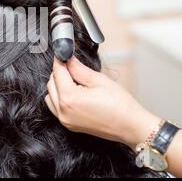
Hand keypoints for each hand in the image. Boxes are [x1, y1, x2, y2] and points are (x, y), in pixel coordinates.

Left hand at [45, 57, 160, 147]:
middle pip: (51, 84)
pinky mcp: (69, 124)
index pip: (58, 73)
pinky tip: (74, 93)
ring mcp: (65, 120)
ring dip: (58, 85)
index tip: (63, 54)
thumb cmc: (120, 106)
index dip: (60, 60)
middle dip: (60, 72)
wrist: (131, 126)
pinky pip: (56, 107)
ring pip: (50, 96)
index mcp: (69, 98)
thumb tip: (68, 59)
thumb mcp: (99, 80)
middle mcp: (63, 111)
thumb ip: (79, 68)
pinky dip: (60, 97)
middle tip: (73, 66)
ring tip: (76, 81)